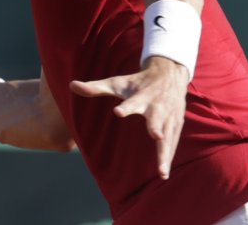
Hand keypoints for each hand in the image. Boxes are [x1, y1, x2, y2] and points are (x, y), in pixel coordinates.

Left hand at [69, 56, 188, 178]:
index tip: (117, 111)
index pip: (132, 101)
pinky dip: (169, 156)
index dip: (125, 106)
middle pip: (156, 118)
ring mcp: (169, 116)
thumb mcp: (116, 83)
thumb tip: (71, 85)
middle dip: (157, 127)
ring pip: (168, 136)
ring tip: (161, 173)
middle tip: (157, 136)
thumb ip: (94, 88)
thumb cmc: (137, 82)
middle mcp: (157, 106)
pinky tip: (163, 174)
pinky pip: (173, 142)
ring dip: (165, 153)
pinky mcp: (176, 123)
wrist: (169, 74)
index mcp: (141, 96)